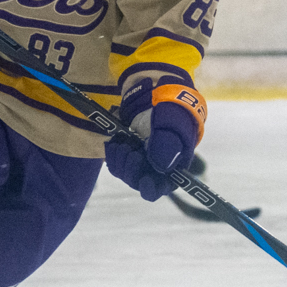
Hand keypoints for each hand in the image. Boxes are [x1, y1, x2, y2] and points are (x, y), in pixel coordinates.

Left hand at [103, 85, 204, 200]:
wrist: (158, 98)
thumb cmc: (173, 113)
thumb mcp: (173, 125)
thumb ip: (168, 145)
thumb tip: (161, 166)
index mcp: (171, 169)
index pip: (158, 189)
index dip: (149, 188)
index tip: (144, 179)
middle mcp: (154, 170)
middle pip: (136, 181)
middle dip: (131, 166)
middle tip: (132, 149)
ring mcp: (139, 162)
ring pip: (123, 172)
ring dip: (120, 158)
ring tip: (125, 141)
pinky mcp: (127, 153)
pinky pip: (114, 162)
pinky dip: (112, 152)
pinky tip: (116, 140)